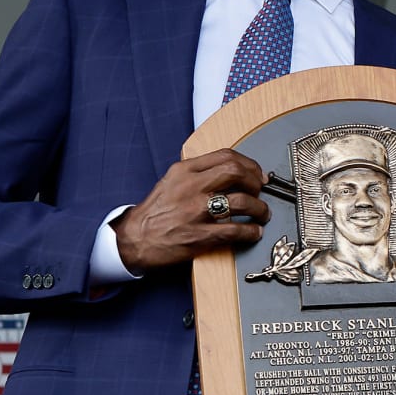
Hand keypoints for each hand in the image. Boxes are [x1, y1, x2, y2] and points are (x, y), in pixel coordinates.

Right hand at [112, 148, 268, 270]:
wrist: (134, 238)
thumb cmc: (155, 211)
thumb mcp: (172, 181)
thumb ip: (198, 172)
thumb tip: (231, 171)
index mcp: (184, 170)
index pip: (225, 156)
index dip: (248, 163)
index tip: (257, 173)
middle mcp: (191, 187)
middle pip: (236, 172)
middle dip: (255, 181)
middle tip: (260, 190)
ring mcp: (195, 211)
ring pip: (241, 202)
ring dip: (259, 208)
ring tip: (262, 214)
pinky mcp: (199, 236)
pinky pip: (235, 231)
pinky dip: (251, 232)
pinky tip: (254, 232)